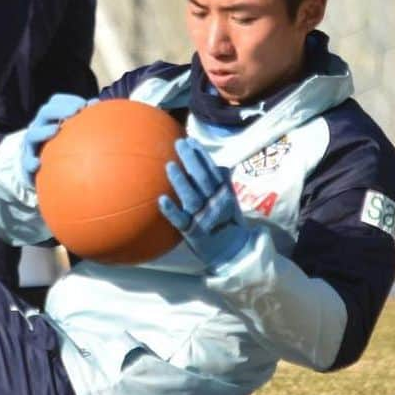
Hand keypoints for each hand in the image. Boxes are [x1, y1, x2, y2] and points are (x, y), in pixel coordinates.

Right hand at [20, 93, 89, 184]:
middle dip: (58, 110)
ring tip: (54, 130)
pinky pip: (26, 162)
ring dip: (42, 132)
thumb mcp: (70, 133)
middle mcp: (38, 127)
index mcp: (49, 118)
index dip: (68, 100)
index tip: (83, 105)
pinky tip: (38, 164)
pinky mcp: (26, 163)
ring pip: (32, 135)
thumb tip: (97, 106)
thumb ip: (83, 122)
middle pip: (45, 113)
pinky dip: (31, 162)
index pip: (56, 102)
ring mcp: (30, 144)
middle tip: (74, 111)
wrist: (36, 168)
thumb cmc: (59, 147)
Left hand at [158, 138, 253, 268]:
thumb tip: (221, 165)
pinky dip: (171, 211)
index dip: (202, 156)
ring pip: (191, 197)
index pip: (212, 171)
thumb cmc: (228, 225)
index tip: (192, 140)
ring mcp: (203, 218)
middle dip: (191, 160)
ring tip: (169, 165)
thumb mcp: (230, 203)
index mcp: (224, 195)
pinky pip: (180, 221)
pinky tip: (161, 200)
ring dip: (180, 181)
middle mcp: (214, 204)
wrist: (233, 254)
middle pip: (202, 179)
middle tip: (179, 143)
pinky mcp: (192, 233)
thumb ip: (224, 184)